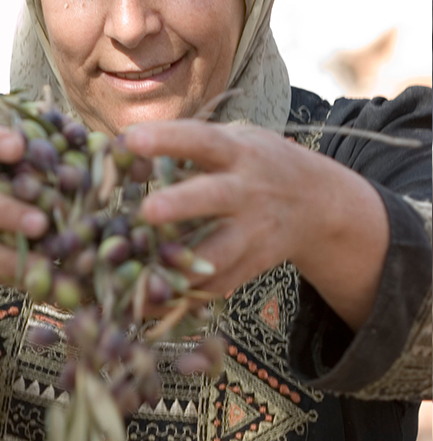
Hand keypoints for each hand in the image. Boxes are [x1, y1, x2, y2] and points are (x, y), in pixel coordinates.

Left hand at [124, 120, 333, 296]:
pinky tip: (147, 300)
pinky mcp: (251, 265)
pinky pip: (215, 285)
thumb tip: (124, 161)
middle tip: (147, 209)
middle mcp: (246, 191)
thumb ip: (182, 150)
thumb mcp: (231, 142)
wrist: (317, 202)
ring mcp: (252, 232)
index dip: (167, 139)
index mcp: (237, 152)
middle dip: (181, 204)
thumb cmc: (254, 164)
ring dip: (181, 265)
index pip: (201, 141)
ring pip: (217, 253)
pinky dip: (182, 297)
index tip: (130, 141)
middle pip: (214, 197)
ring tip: (144, 273)